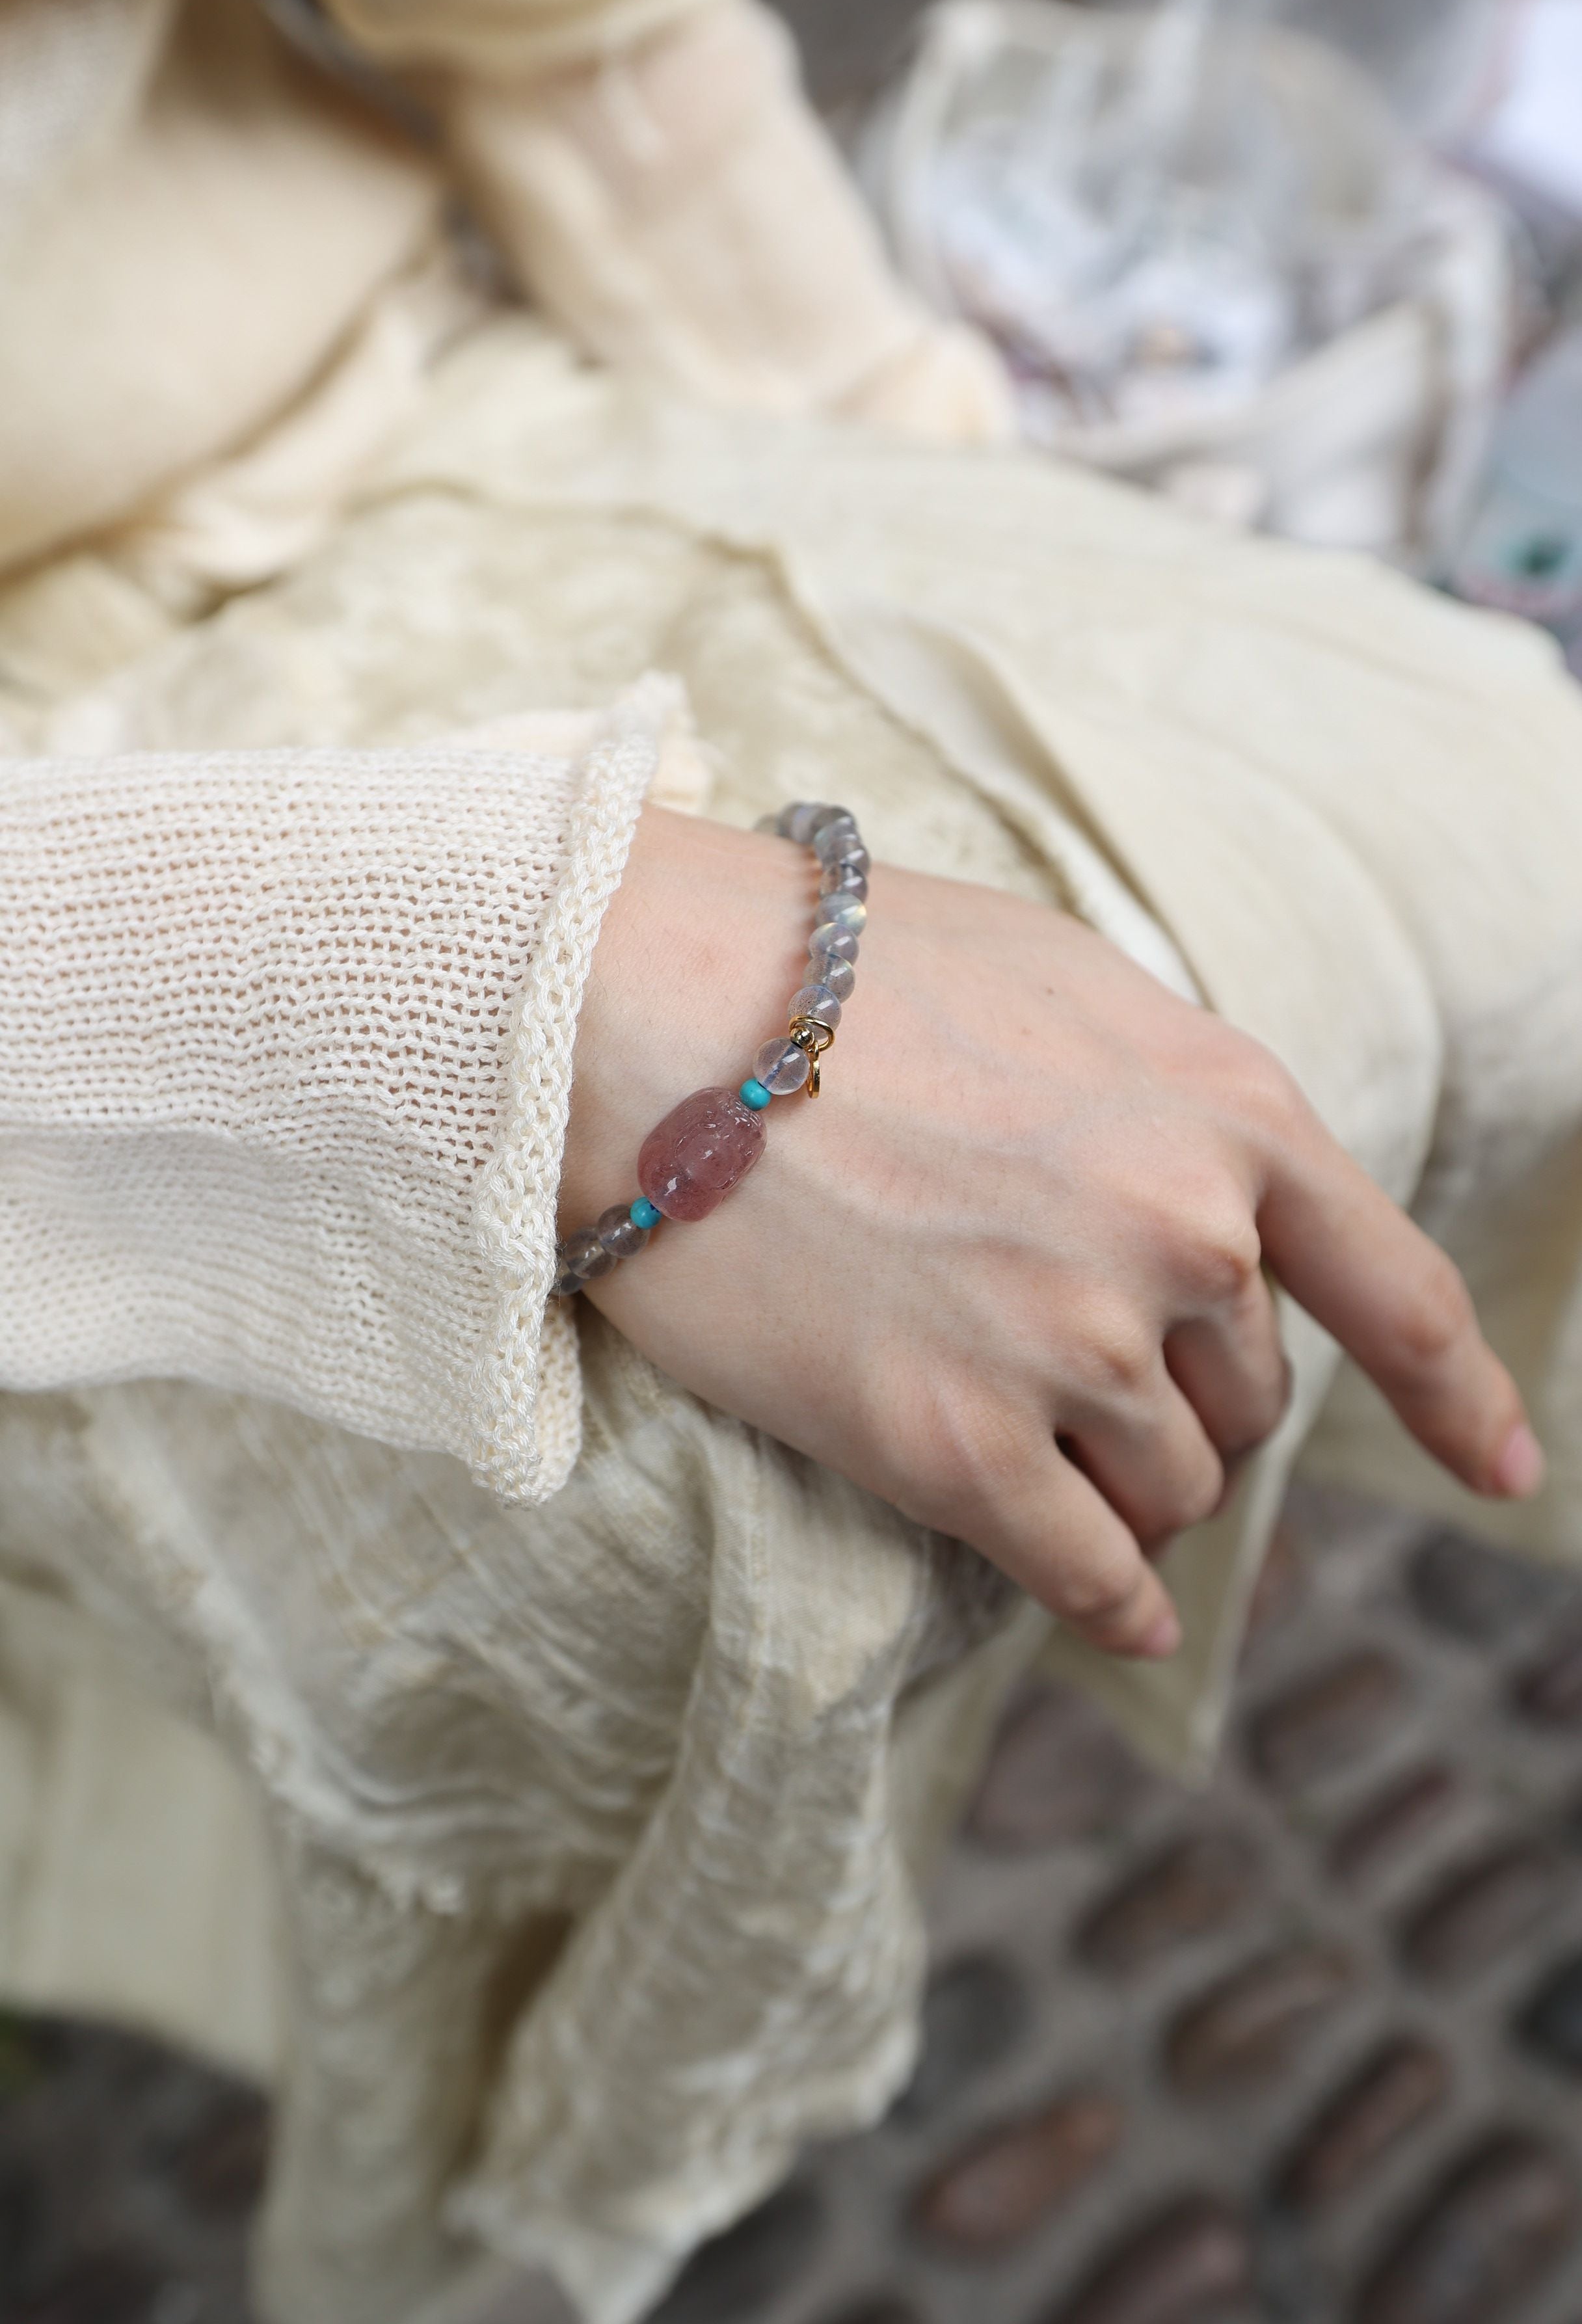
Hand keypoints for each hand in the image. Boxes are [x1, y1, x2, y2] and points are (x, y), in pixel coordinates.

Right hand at [560, 810, 1541, 1661]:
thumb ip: (1172, 1095)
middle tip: (1076, 1364)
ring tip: (1028, 1435)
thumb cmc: (835, 972)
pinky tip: (1109, 1616)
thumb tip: (1220, 1195)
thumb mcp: (1065, 983)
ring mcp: (1067, 1345)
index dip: (1459, 1398)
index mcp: (1226, 1110)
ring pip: (1172, 1494)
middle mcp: (1177, 1236)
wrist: (642, 1004)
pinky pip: (1081, 1574)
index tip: (1504, 1474)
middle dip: (1190, 1401)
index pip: (1397, 1290)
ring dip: (1126, 1490)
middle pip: (1250, 1402)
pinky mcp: (949, 1444)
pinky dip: (1107, 1605)